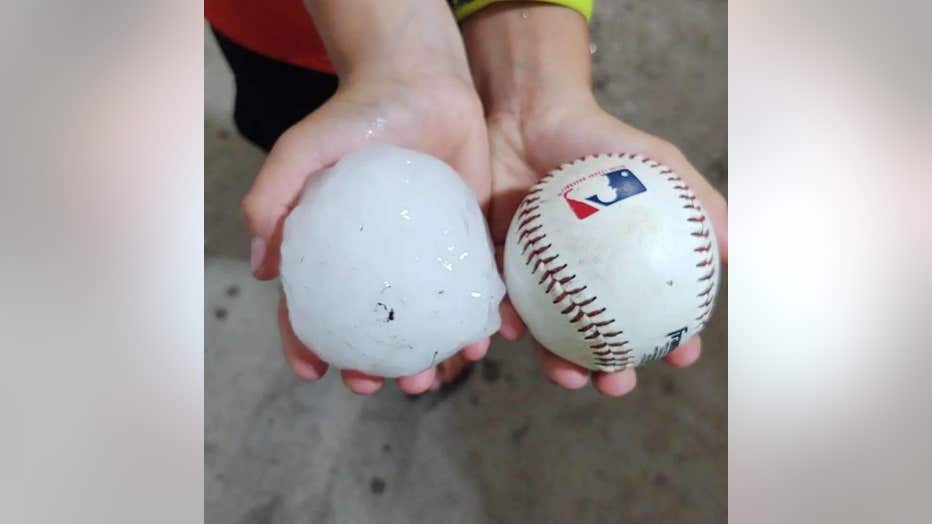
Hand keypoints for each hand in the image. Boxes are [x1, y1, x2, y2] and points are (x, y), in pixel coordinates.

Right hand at [242, 0, 491, 393]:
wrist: (423, 81)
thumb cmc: (357, 115)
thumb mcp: (304, 149)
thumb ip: (273, 197)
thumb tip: (261, 268)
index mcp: (333, 249)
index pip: (313, 307)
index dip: (308, 343)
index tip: (314, 371)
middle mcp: (379, 262)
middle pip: (374, 328)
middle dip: (376, 367)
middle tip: (386, 385)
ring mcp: (423, 256)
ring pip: (424, 322)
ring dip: (429, 357)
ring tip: (437, 374)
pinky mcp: (465, 242)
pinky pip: (469, 290)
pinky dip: (474, 320)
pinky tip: (481, 341)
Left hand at [463, 3, 727, 395]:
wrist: (531, 114)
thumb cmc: (599, 139)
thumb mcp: (655, 162)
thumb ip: (697, 200)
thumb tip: (739, 251)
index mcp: (622, 267)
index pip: (652, 315)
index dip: (670, 343)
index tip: (681, 356)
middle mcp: (582, 280)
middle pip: (601, 341)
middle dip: (610, 373)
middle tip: (616, 384)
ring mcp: (540, 278)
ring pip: (551, 335)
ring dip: (559, 364)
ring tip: (566, 376)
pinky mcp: (498, 267)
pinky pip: (502, 302)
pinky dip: (508, 321)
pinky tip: (514, 331)